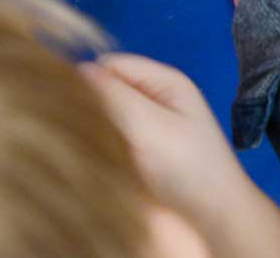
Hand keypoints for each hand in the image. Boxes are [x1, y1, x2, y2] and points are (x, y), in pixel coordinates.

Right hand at [83, 54, 279, 257]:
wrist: (213, 215)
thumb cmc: (188, 167)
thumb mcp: (149, 125)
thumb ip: (115, 95)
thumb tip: (79, 70)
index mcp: (166, 81)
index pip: (113, 64)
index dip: (88, 78)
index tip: (66, 103)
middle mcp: (158, 99)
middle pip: (109, 89)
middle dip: (90, 105)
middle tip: (76, 131)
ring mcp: (151, 127)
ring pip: (107, 116)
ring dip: (94, 128)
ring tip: (86, 148)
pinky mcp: (143, 153)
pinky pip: (111, 139)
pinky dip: (100, 146)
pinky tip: (94, 162)